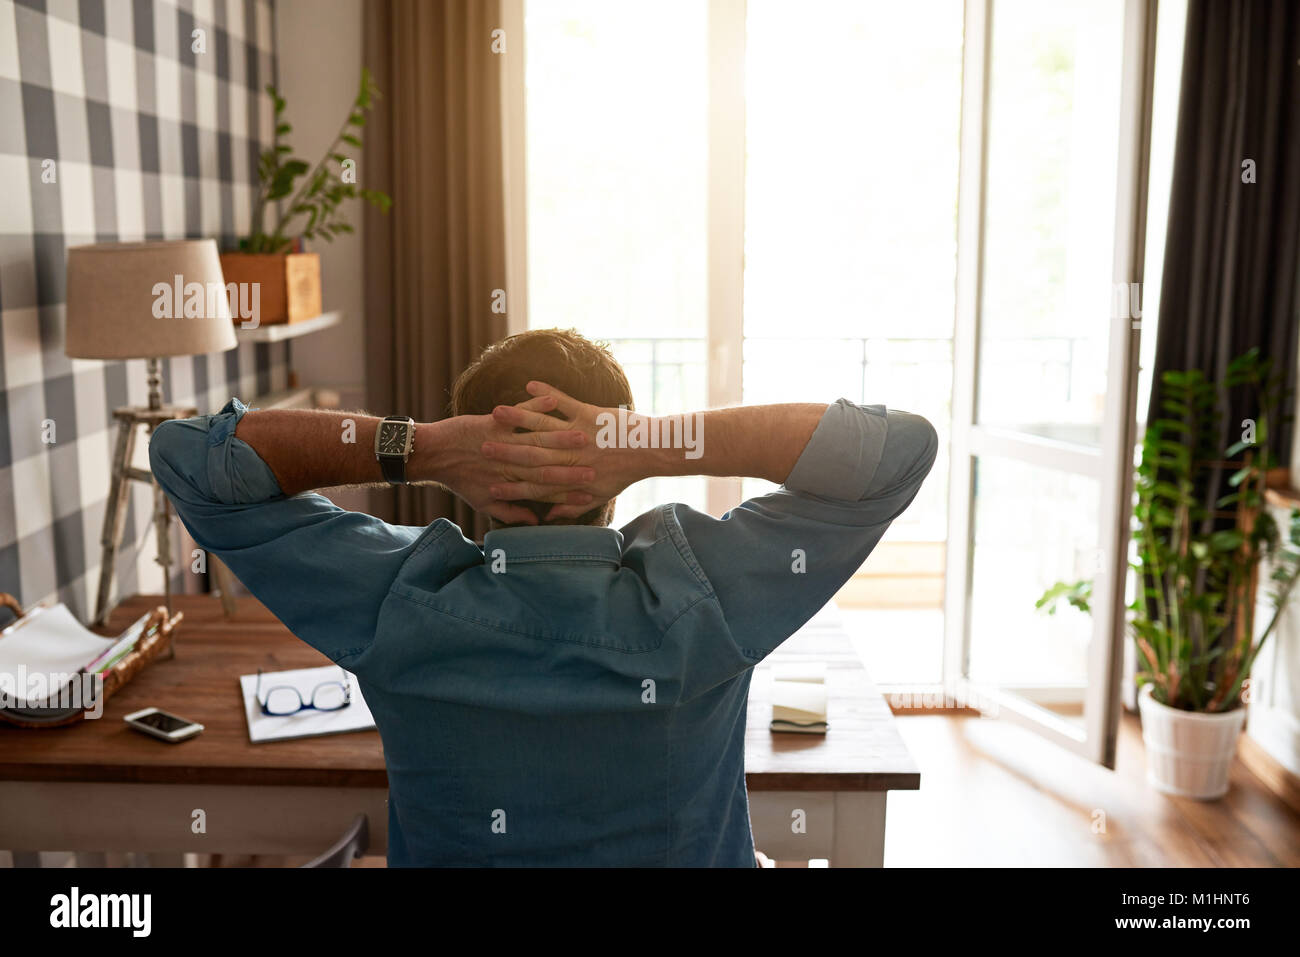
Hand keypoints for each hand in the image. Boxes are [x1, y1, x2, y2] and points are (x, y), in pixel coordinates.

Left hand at [426, 394, 595, 525]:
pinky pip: (521, 411)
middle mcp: (511, 461)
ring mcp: (503, 439)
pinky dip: (537, 403)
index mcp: (512, 481)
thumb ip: (510, 512)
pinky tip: (551, 397)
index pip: (546, 486)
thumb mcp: (484, 502)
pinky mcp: (494, 421)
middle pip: (547, 460)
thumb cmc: (460, 479)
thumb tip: (533, 522)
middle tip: (597, 461)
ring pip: (537, 436)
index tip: (591, 489)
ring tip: (583, 431)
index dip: (569, 488)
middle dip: (573, 460)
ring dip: (561, 433)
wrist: (432, 455)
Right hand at [483, 380, 656, 520]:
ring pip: (542, 426)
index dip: (511, 486)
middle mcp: (571, 455)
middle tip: (481, 449)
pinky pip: (563, 401)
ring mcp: (578, 432)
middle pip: (531, 454)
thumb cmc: (622, 473)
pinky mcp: (588, 412)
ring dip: (518, 418)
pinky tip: (529, 384)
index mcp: (572, 476)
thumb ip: (571, 505)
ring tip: (496, 413)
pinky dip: (546, 392)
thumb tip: (548, 516)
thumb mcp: (597, 495)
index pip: (534, 484)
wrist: (650, 450)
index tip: (489, 486)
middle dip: (504, 452)